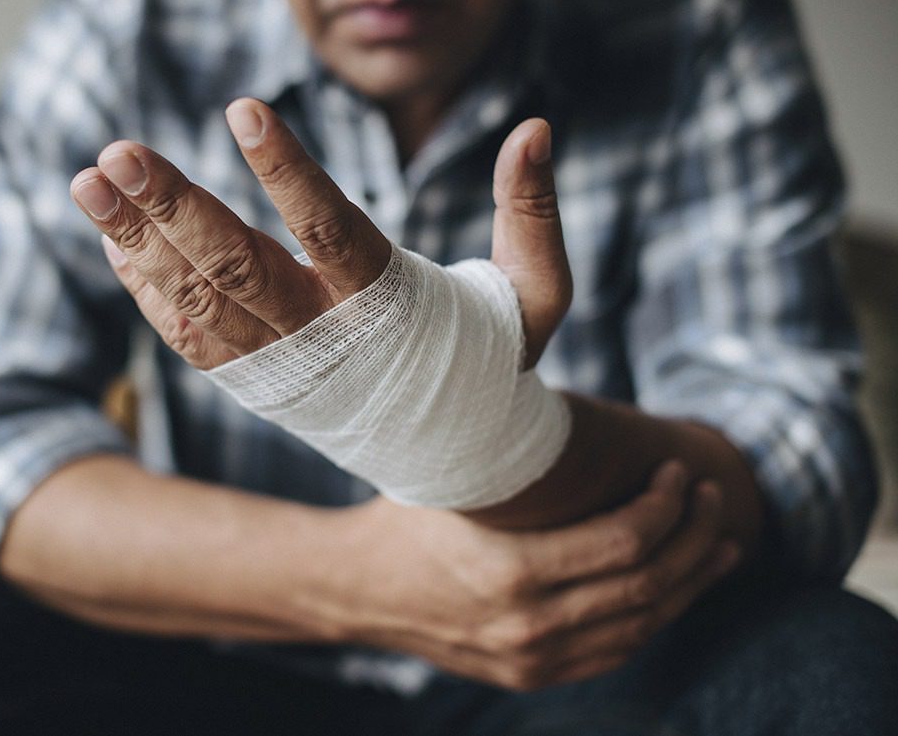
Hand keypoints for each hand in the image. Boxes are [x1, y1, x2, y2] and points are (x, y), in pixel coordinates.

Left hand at [70, 97, 570, 368]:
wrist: (453, 453)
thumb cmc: (494, 356)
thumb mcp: (537, 294)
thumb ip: (531, 213)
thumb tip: (537, 126)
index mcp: (392, 306)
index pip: (333, 229)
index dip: (287, 172)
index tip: (242, 111)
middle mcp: (326, 336)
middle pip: (239, 267)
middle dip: (175, 209)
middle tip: (119, 153)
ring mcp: (282, 364)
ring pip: (199, 300)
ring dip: (139, 242)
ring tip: (89, 182)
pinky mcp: (256, 381)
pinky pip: (190, 339)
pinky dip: (148, 292)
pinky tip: (113, 241)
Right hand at [338, 462, 740, 689]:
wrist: (356, 590)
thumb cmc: (405, 517)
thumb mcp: (453, 476)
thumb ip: (516, 453)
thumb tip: (579, 403)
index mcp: (511, 571)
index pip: (625, 544)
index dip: (667, 507)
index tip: (678, 472)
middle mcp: (529, 626)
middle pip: (648, 587)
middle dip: (695, 538)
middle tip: (712, 498)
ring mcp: (532, 659)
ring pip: (643, 625)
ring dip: (691, 581)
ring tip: (720, 544)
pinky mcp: (532, 674)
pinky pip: (616, 650)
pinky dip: (655, 615)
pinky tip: (676, 585)